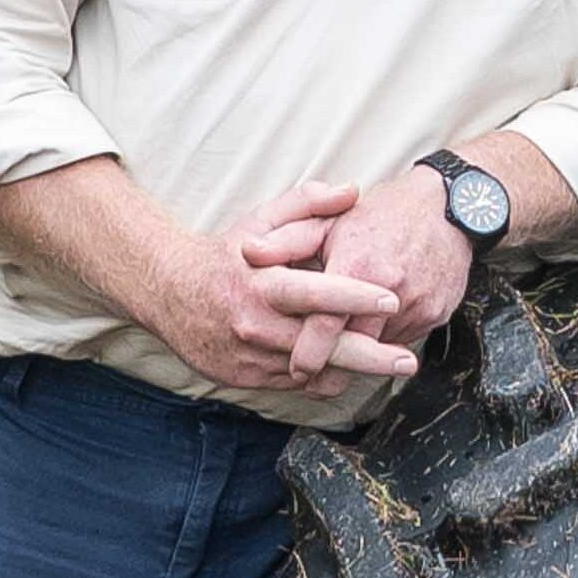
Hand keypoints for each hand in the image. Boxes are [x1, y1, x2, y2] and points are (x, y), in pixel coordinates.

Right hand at [143, 191, 410, 396]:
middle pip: (320, 347)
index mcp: (261, 283)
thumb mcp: (260, 219)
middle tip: (408, 359)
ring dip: (353, 370)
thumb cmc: (226, 254)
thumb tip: (352, 192)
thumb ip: (308, 203)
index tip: (391, 298)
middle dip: (369, 355)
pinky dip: (324, 376)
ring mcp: (250, 357)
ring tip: (391, 363)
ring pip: (312, 372)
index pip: (313, 294)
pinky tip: (349, 368)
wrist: (169, 293)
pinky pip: (296, 385)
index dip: (353, 297)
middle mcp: (255, 325)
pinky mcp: (246, 379)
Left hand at [265, 175, 479, 355]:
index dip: (308, 353)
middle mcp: (390, 290)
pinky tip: (376, 328)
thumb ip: (287, 240)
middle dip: (334, 370)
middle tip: (313, 384)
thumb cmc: (383, 214)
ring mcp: (417, 305)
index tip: (296, 371)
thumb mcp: (331, 220)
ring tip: (344, 351)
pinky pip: (405, 340)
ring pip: (381, 349)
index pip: (326, 324)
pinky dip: (388, 340)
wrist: (447, 208)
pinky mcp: (436, 315)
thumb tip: (248, 253)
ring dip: (363, 353)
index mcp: (358, 265)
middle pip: (356, 348)